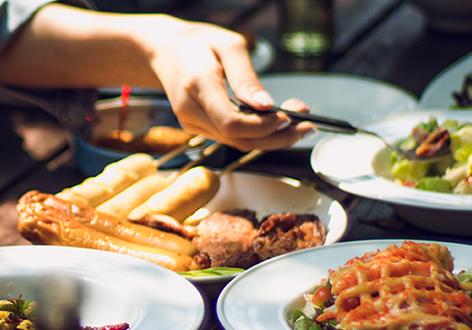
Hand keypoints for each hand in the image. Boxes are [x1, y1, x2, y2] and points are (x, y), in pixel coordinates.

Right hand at [140, 18, 314, 151]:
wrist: (164, 52)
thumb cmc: (197, 44)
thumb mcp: (229, 46)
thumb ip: (247, 78)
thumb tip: (266, 107)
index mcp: (197, 85)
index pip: (232, 122)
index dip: (263, 127)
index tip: (288, 117)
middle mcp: (191, 111)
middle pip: (238, 139)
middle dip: (276, 137)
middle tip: (306, 126)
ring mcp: (191, 123)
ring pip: (237, 143)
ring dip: (271, 138)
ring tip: (298, 123)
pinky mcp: (197, 128)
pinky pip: (231, 138)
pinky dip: (256, 134)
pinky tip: (275, 123)